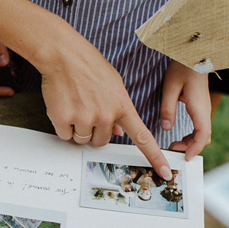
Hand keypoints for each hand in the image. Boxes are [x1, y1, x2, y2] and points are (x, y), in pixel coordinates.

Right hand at [38, 37, 173, 180]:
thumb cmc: (89, 65)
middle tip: (87, 109)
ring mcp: (85, 118)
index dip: (155, 157)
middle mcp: (106, 115)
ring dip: (78, 128)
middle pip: (102, 141)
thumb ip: (118, 109)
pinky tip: (64, 105)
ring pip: (82, 140)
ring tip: (75, 104)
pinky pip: (65, 135)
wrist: (64, 55)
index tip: (165, 172)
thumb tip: (117, 131)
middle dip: (94, 130)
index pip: (143, 137)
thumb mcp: (114, 84)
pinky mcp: (64, 119)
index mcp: (122, 106)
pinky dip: (63, 125)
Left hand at [161, 60, 210, 159]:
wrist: (195, 54)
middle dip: (190, 148)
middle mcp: (204, 111)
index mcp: (199, 107)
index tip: (185, 158)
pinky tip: (179, 136)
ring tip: (173, 145)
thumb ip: (168, 108)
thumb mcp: (170, 87)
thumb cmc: (183, 67)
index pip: (203, 135)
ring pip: (202, 133)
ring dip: (190, 142)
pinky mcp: (200, 108)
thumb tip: (166, 127)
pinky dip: (191, 135)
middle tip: (172, 150)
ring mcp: (204, 109)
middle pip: (204, 137)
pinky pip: (200, 127)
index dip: (195, 148)